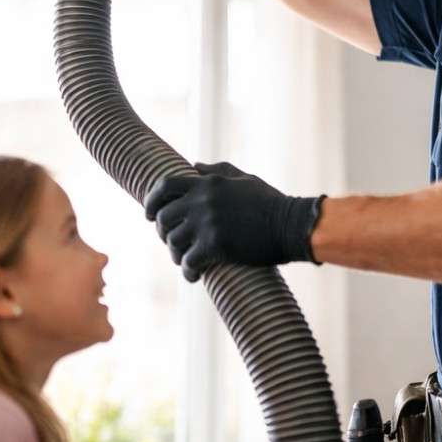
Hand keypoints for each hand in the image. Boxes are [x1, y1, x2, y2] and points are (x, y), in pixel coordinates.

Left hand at [143, 161, 322, 281]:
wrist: (292, 226)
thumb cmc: (271, 203)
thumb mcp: (245, 179)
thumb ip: (218, 171)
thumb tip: (195, 165)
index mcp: (207, 183)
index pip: (165, 186)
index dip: (151, 200)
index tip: (149, 214)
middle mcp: (202, 200)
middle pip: (164, 217)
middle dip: (163, 232)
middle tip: (173, 242)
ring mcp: (207, 223)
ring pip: (173, 241)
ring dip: (176, 254)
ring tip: (185, 261)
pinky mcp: (215, 245)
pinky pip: (188, 262)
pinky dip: (188, 271)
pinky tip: (194, 276)